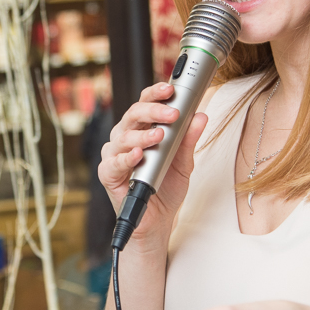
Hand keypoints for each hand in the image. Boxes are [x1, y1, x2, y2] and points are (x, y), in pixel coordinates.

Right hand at [98, 82, 208, 245]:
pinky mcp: (108, 174)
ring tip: (159, 135)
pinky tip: (138, 154)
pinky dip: (126, 157)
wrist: (158, 221)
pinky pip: (113, 163)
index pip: (144, 103)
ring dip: (142, 134)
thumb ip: (189, 140)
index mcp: (141, 129)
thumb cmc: (166, 188)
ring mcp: (114, 155)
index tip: (170, 88)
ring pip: (122, 136)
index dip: (155, 93)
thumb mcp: (184, 162)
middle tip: (172, 113)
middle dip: (153, 110)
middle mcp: (125, 137)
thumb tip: (200, 116)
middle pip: (133, 114)